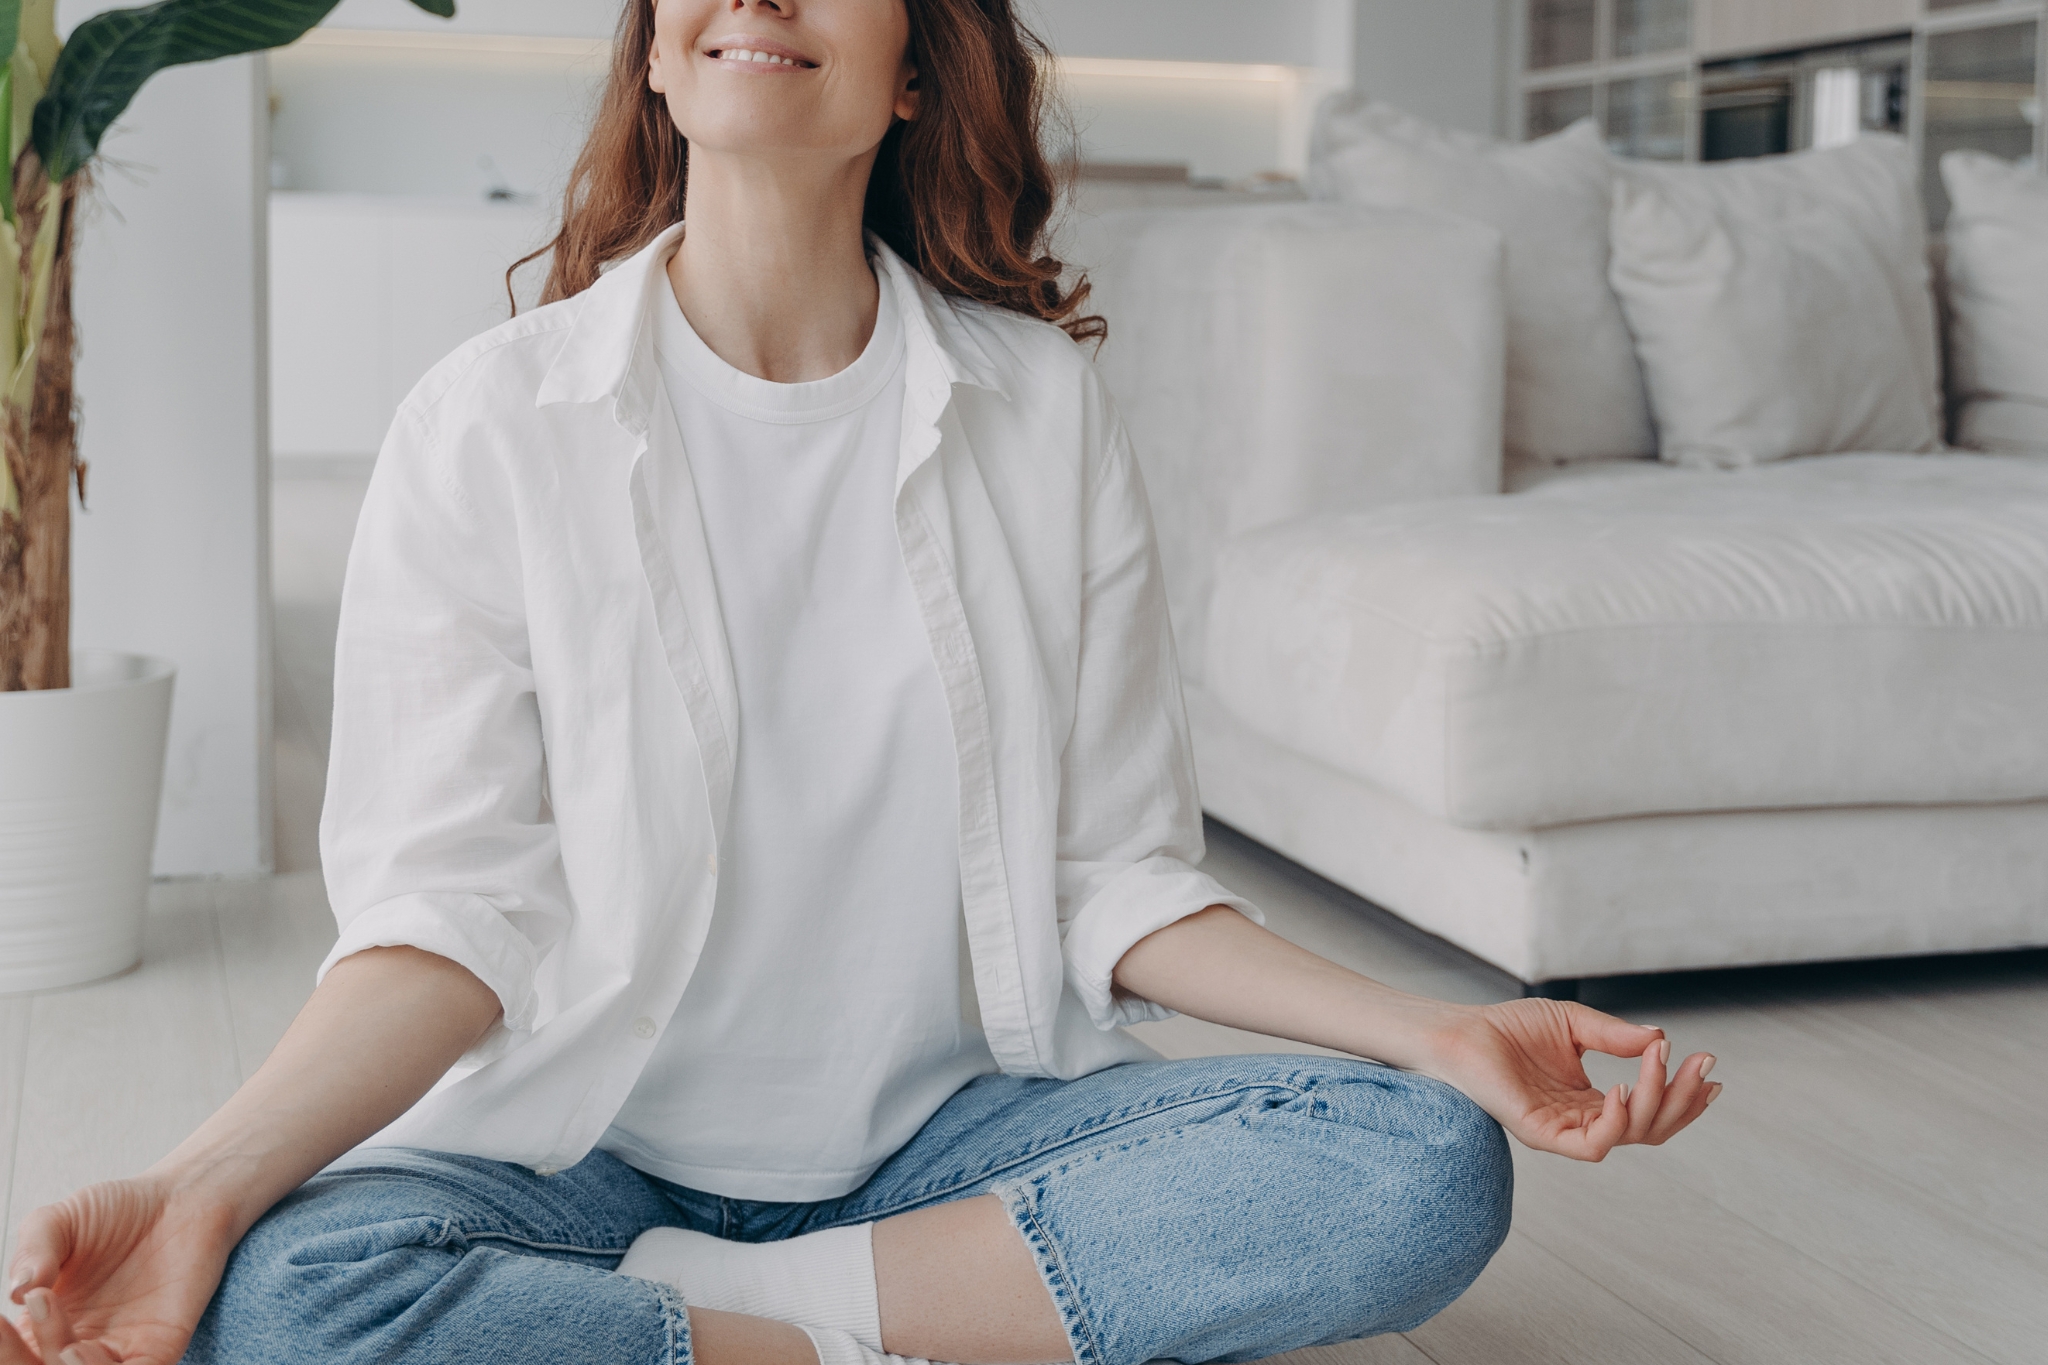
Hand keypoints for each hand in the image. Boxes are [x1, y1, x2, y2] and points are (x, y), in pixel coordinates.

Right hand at [4, 1175, 240, 1364]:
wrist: (184, 1197)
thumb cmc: (122, 1210)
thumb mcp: (60, 1221)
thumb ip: (33, 1249)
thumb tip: (16, 1290)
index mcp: (45, 1324)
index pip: (12, 1354)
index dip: (1, 1346)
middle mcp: (78, 1343)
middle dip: (16, 1360)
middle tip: (34, 1306)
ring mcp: (118, 1349)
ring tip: (54, 1326)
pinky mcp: (158, 1348)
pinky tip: (76, 1349)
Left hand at [1422, 999, 1719, 1161]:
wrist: (1462, 1031)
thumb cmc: (1509, 1028)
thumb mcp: (1574, 1024)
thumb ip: (1615, 1036)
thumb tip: (1659, 1038)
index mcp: (1591, 1101)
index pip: (1650, 1110)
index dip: (1684, 1093)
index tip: (1709, 1063)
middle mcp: (1582, 1121)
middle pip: (1651, 1128)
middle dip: (1683, 1098)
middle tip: (1702, 1065)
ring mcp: (1564, 1131)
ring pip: (1629, 1135)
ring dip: (1655, 1100)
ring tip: (1659, 1062)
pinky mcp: (1542, 1135)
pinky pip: (1591, 1145)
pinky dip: (1615, 1121)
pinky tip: (1622, 1088)